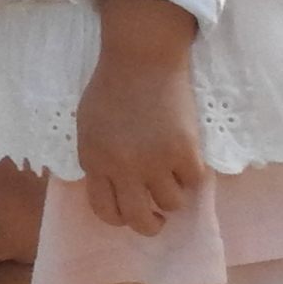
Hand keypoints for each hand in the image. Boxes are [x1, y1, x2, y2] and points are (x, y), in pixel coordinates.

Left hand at [79, 0, 203, 233]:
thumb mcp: (88, 128)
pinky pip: (194, 181)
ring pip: (171, 204)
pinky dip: (192, 174)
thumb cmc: (111, 87)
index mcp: (94, 161)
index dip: (119, 218)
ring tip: (172, 175)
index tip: (130, 212)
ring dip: (173, 194)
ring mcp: (154, 162)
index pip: (104, 211)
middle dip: (150, 225)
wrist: (141, 58)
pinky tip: (187, 158)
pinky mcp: (183, 151)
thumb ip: (98, 159)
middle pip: (138, 220)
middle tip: (158, 216)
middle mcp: (122, 168)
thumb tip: (113, 186)